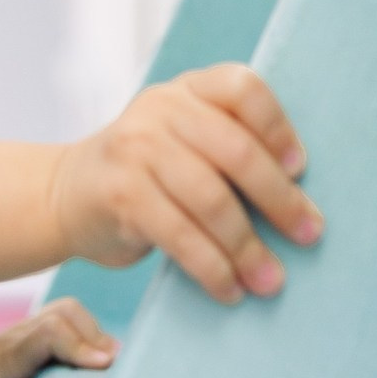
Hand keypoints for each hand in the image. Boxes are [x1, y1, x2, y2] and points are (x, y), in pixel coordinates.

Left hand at [0, 298, 117, 377]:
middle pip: (64, 314)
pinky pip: (67, 318)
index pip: (46, 334)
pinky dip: (87, 333)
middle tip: (112, 371)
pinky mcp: (35, 331)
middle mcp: (20, 335)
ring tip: (106, 367)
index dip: (78, 345)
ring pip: (68, 311)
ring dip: (93, 333)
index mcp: (7, 356)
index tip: (104, 365)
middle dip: (94, 338)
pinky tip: (93, 360)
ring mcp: (28, 328)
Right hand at [49, 64, 323, 303]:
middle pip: (236, 150)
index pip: (241, 88)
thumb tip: (302, 203)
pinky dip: (212, 268)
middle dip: (280, 199)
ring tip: (270, 280)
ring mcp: (134, 148)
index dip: (278, 128)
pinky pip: (181, 236)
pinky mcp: (120, 193)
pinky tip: (228, 289)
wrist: (68, 193)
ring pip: (212, 200)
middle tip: (308, 234)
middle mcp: (158, 109)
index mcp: (185, 90)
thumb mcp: (183, 139)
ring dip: (248, 248)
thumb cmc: (149, 173)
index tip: (300, 170)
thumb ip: (229, 146)